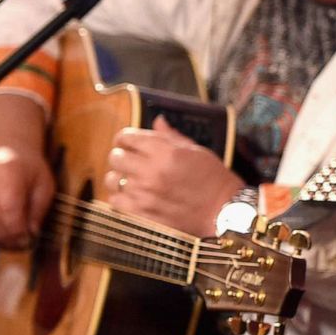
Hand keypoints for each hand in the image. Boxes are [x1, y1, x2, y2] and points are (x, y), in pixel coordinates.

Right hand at [0, 145, 54, 248]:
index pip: (8, 207)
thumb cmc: (27, 169)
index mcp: (7, 170)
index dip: (18, 228)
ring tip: (11, 240)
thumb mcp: (44, 184)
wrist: (3, 152)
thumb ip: (39, 209)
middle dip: (7, 236)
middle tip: (21, 243)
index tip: (29, 238)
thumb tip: (32, 233)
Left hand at [101, 115, 242, 237]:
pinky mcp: (142, 213)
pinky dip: (121, 196)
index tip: (128, 142)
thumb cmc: (214, 179)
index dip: (125, 137)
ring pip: (112, 179)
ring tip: (131, 179)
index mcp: (164, 151)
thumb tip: (158, 121)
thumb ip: (171, 137)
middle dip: (121, 155)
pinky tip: (132, 195)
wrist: (223, 211)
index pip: (127, 137)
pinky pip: (116, 200)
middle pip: (115, 156)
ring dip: (119, 177)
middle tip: (131, 160)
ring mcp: (144, 193)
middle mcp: (150, 170)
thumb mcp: (196, 150)